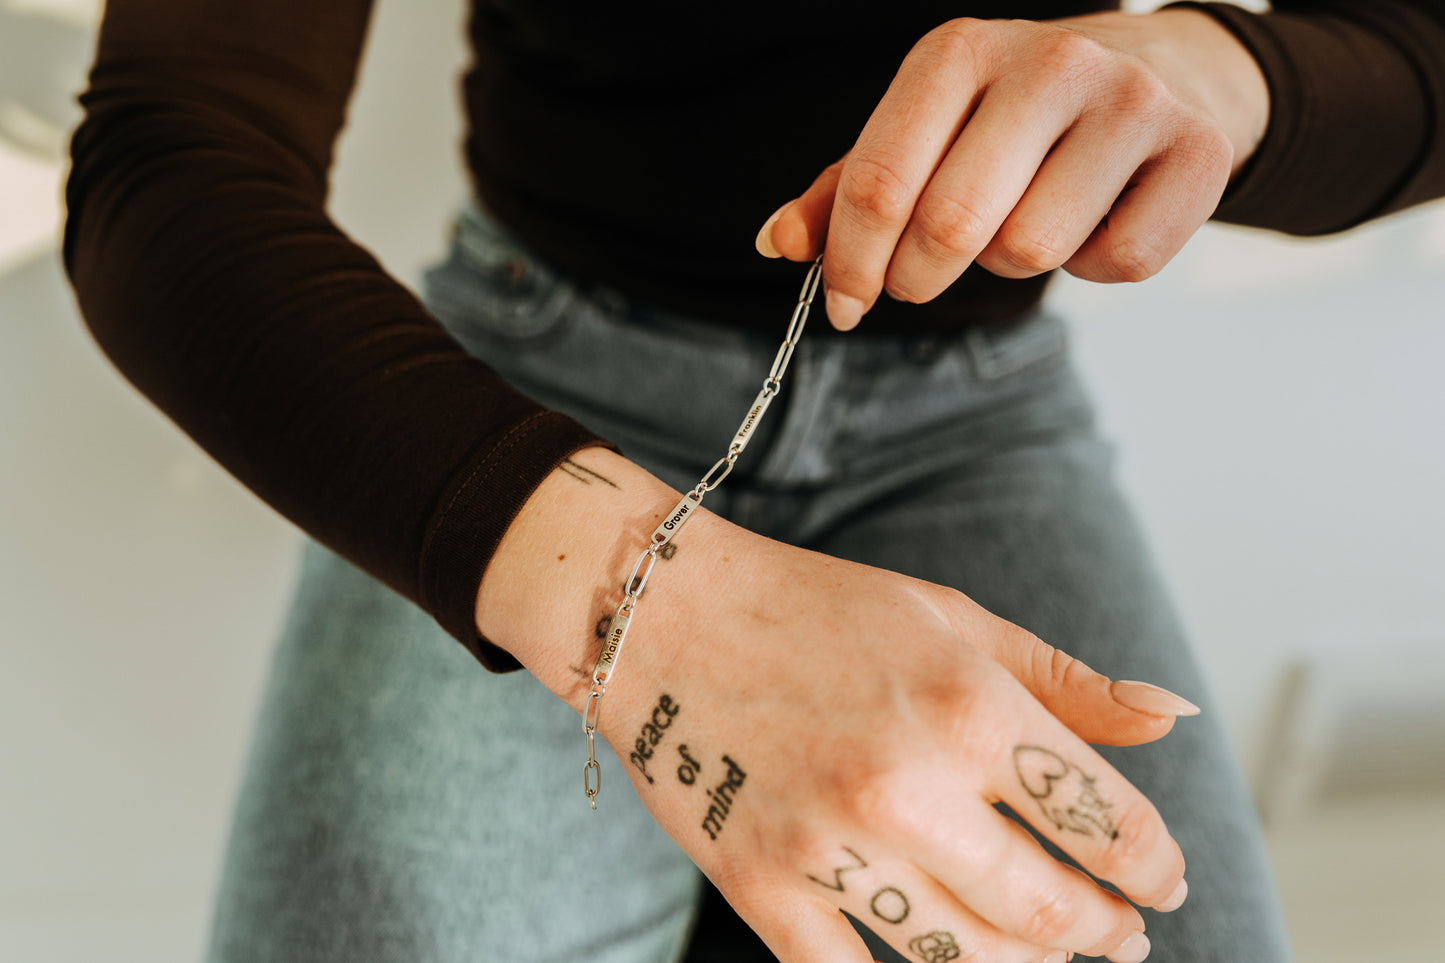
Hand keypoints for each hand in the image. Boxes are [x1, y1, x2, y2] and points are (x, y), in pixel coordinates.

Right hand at [480, 448, 1200, 962]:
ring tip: (1052, 954)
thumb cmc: (815, 609)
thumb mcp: (950, 618)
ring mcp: (830, 847)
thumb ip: (1066, 681)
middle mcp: (909, 785)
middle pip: (1051, 911)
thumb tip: (1175, 717)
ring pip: (967, 961)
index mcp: (969, 706)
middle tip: (1121, 933)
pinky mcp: (763, 888)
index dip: (1156, 866)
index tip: (1164, 879)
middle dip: (1107, 931)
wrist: (662, 617)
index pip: (1107, 822)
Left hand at [755, 10, 1269, 328]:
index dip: (851, 264)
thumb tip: (777, 243)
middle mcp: (1050, 61)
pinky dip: (1094, 268)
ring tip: (1027, 219)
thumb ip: (844, 190)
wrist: (1160, 72)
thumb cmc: (1013, 119)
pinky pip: (1118, 265)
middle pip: (951, 226)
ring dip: (1012, 265)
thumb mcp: (922, 133)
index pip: (880, 183)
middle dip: (920, 278)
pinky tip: (1095, 221)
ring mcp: (1132, 101)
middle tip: (924, 276)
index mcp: (959, 51)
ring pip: (1031, 252)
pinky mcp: (1198, 151)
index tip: (845, 304)